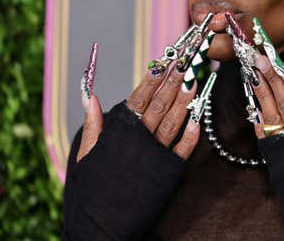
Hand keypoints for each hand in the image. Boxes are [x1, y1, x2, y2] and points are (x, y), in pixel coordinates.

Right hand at [63, 42, 202, 238]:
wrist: (99, 229)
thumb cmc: (88, 192)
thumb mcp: (84, 156)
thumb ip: (93, 126)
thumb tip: (91, 97)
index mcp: (118, 134)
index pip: (139, 98)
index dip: (153, 78)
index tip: (164, 60)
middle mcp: (138, 141)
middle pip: (159, 105)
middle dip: (174, 81)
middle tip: (187, 60)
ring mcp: (154, 157)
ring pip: (173, 122)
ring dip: (185, 101)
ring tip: (196, 80)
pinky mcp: (167, 175)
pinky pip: (183, 150)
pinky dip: (191, 134)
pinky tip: (199, 118)